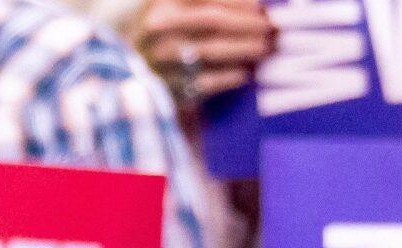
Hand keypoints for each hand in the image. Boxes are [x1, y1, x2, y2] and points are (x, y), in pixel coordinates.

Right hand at [134, 0, 274, 99]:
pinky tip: (245, 73)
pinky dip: (228, 77)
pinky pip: (205, 82)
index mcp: (163, 2)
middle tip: (270, 28)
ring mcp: (162, 58)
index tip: (261, 6)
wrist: (131, 69)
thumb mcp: (173, 5)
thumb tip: (251, 1)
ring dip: (244, 48)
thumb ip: (203, 1)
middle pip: (213, 20)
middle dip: (247, 23)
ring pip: (211, 50)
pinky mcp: (167, 86)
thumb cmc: (164, 31)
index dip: (237, 1)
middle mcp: (160, 28)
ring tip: (264, 48)